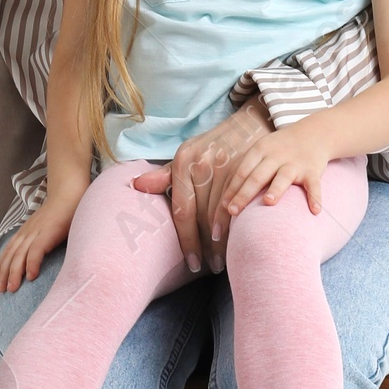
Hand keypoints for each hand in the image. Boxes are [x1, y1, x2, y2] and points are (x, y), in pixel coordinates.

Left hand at [0, 183, 82, 290]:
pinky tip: (31, 277)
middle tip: (2, 290)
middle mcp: (27, 232)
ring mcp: (36, 232)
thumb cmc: (62, 211)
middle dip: (5, 274)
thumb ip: (42, 238)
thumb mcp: (46, 226)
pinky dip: (31, 264)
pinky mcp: (47, 233)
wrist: (70, 193)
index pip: (10, 250)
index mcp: (26, 230)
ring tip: (12, 288)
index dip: (3, 265)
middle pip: (11, 255)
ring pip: (20, 256)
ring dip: (14, 273)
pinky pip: (35, 251)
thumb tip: (40, 252)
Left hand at [131, 96, 271, 271]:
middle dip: (206, 246)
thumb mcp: (190, 155)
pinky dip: (240, 224)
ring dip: (223, 240)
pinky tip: (241, 239)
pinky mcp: (251, 165)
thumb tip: (135, 186)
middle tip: (209, 267)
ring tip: (223, 260)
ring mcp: (228, 162)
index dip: (187, 241)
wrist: (253, 121)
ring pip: (222, 212)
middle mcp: (203, 160)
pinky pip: (243, 202)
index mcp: (184, 159)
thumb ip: (165, 175)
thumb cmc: (216, 146)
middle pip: (203, 215)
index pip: (182, 210)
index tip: (193, 263)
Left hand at [222, 118, 337, 216]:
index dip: (232, 188)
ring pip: (283, 177)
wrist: (314, 134)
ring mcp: (295, 163)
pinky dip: (315, 198)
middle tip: (233, 211)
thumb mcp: (262, 151)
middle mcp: (276, 156)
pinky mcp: (313, 171)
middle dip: (244, 194)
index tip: (223, 206)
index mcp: (259, 150)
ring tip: (268, 202)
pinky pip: (314, 186)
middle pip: (258, 176)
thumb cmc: (280, 149)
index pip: (242, 171)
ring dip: (276, 189)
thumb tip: (224, 199)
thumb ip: (247, 170)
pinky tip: (315, 211)